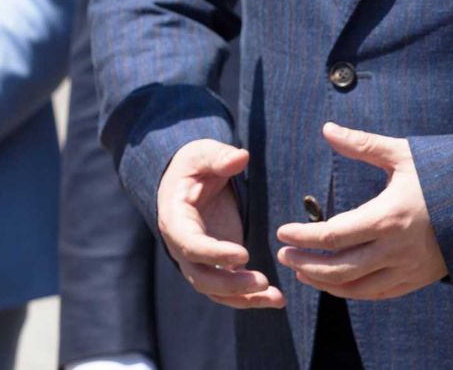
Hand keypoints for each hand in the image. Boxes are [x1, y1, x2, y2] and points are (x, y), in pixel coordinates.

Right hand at [157, 139, 285, 308]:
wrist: (188, 179)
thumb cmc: (194, 165)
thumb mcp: (201, 154)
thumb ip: (218, 157)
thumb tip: (241, 157)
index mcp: (174, 218)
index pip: (189, 243)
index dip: (213, 254)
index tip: (243, 254)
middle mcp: (181, 245)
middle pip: (199, 276)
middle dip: (230, 284)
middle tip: (263, 281)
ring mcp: (197, 259)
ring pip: (214, 290)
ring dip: (243, 298)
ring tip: (277, 297)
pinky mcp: (215, 265)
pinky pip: (228, 291)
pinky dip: (249, 299)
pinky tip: (276, 299)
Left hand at [275, 122, 447, 299]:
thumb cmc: (441, 174)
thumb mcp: (402, 155)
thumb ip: (362, 145)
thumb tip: (327, 128)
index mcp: (388, 217)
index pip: (333, 235)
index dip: (303, 236)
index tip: (281, 231)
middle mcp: (397, 249)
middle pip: (340, 267)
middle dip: (305, 263)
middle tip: (282, 254)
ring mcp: (409, 268)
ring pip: (357, 287)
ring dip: (324, 282)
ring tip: (300, 271)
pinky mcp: (419, 279)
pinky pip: (379, 294)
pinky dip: (351, 292)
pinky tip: (333, 283)